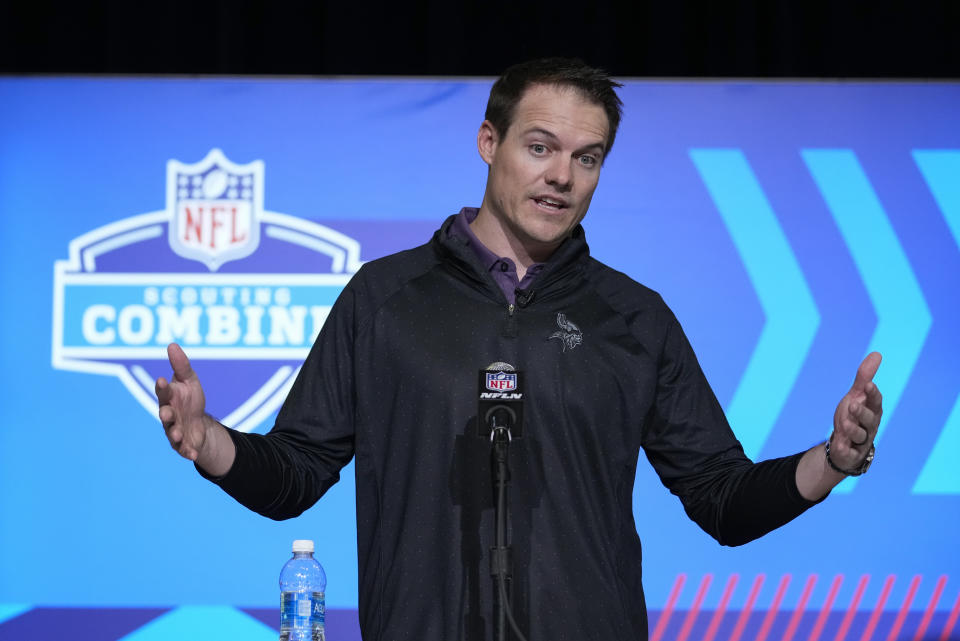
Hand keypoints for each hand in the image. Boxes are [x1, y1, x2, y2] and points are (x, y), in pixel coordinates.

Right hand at [156, 343, 207, 461]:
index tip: (162, 380)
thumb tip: (172, 344)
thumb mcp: (189, 380)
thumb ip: (181, 366)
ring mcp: (174, 430)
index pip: (164, 391)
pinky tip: (193, 454)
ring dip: (174, 433)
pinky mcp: (183, 445)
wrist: (199, 424)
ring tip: (177, 435)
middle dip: (165, 413)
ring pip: (172, 432)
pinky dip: (188, 451)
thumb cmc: (190, 400)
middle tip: (165, 412)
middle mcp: (169, 415)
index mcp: (169, 398)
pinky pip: (184, 449)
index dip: (162, 387)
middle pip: (165, 414)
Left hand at [829, 352, 882, 469]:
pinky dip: (844, 449)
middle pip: (869, 420)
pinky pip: (848, 453)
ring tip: (843, 423)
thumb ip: (864, 378)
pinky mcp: (850, 453)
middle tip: (852, 404)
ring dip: (852, 429)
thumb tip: (877, 353)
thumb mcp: (856, 395)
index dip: (873, 394)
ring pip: (859, 436)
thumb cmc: (854, 415)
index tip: (869, 385)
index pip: (876, 402)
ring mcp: (859, 441)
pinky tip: (838, 445)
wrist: (845, 443)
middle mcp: (869, 426)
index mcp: (872, 410)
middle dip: (862, 412)